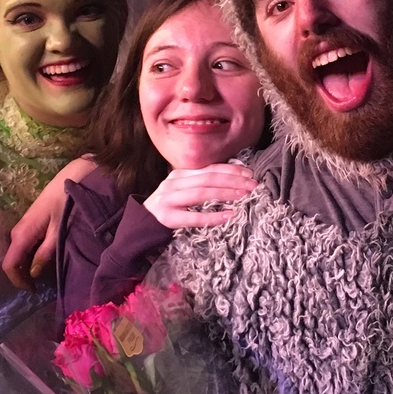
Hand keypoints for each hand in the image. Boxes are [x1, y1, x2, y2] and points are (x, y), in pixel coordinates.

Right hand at [3, 157, 95, 290]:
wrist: (74, 176)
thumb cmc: (68, 201)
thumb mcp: (59, 229)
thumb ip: (46, 251)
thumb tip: (34, 273)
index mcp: (23, 233)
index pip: (10, 264)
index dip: (18, 280)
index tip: (33, 290)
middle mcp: (18, 230)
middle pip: (13, 259)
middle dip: (22, 274)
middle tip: (39, 284)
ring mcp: (24, 225)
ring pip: (18, 252)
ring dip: (27, 264)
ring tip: (43, 274)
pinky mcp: (32, 222)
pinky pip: (25, 244)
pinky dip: (31, 254)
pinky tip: (44, 257)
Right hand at [143, 163, 257, 228]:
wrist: (139, 225)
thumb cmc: (168, 207)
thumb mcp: (182, 189)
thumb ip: (201, 182)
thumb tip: (231, 176)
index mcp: (179, 174)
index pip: (209, 168)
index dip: (231, 169)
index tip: (249, 173)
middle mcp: (174, 183)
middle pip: (208, 178)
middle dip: (233, 180)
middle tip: (252, 185)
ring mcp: (169, 199)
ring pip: (201, 193)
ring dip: (225, 193)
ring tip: (243, 195)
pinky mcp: (166, 217)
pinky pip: (193, 217)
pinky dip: (212, 216)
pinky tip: (228, 216)